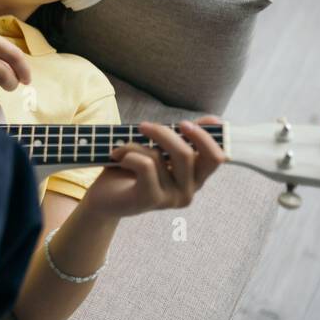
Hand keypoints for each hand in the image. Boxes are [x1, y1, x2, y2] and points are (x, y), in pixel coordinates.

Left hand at [80, 116, 226, 219]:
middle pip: (186, 154)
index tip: (184, 123)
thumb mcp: (160, 150)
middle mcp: (188, 192)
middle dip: (163, 133)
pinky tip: (118, 158)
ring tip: (121, 149)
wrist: (104, 198)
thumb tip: (214, 120)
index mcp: (196, 179)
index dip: (205, 137)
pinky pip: (145, 165)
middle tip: (143, 126)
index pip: (216, 158)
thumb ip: (185, 137)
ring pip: (159, 157)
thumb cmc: (133, 170)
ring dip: (135, 145)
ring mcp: (170, 199)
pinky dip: (128, 154)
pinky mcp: (150, 200)